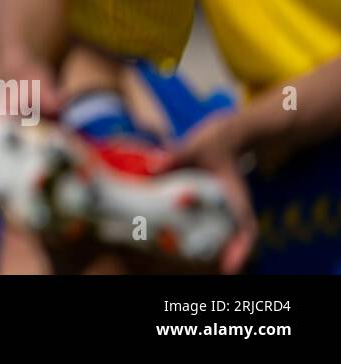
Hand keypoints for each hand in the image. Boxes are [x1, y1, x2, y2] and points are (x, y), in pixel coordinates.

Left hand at [163, 114, 256, 273]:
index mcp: (234, 194)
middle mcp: (234, 203)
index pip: (247, 227)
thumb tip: (154, 167)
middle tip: (222, 268)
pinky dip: (205, 229)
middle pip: (239, 235)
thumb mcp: (195, 145)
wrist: (228, 132)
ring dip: (219, 244)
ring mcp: (227, 202)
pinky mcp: (217, 199)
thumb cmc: (215, 139)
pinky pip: (215, 219)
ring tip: (199, 256)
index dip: (242, 249)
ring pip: (229, 230)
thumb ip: (176, 156)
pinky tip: (186, 234)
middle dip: (232, 253)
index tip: (230, 267)